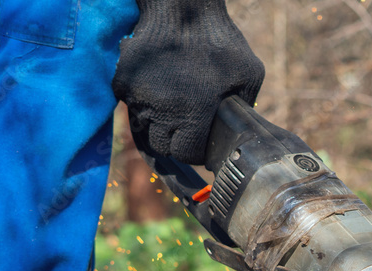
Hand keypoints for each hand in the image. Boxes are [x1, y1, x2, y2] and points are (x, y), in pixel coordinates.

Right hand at [112, 0, 264, 164]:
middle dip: (174, 138)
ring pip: (145, 129)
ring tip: (172, 102)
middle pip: (163, 146)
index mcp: (195, 115)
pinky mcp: (123, 84)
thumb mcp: (248, 74)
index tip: (198, 140)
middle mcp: (164, 112)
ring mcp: (140, 98)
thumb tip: (239, 130)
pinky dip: (143, 101)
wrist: (181, 7)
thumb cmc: (219, 40)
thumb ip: (245, 106)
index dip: (194, 150)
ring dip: (158, 122)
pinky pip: (132, 106)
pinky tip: (158, 84)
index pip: (187, 154)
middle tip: (185, 122)